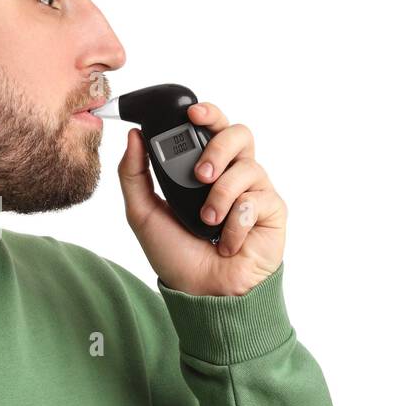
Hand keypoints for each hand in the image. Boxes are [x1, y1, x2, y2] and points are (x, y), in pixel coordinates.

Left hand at [116, 101, 286, 296]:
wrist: (201, 291)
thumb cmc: (176, 254)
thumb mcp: (142, 212)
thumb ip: (134, 173)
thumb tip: (134, 136)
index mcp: (205, 168)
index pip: (212, 127)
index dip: (208, 113)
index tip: (192, 113)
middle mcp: (233, 174)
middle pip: (239, 133)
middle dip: (218, 147)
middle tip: (200, 174)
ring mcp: (254, 191)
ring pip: (248, 166)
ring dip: (221, 194)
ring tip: (207, 219)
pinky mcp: (272, 211)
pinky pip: (256, 201)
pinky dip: (234, 224)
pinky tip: (227, 242)